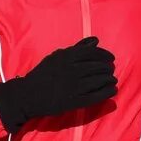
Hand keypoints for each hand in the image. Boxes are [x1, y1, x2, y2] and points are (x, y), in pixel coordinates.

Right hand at [0, 37, 116, 131]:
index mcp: (66, 57)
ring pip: (99, 80)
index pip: (92, 52)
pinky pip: (96, 95)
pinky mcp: (74, 101)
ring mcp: (73, 86)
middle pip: (98, 66)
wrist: (27, 95)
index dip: (105, 55)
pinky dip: (107, 92)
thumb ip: (77, 48)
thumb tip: (96, 40)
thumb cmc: (42, 74)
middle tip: (111, 70)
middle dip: (108, 68)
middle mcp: (71, 70)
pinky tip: (112, 90)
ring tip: (112, 80)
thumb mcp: (57, 57)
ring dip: (109, 79)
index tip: (110, 58)